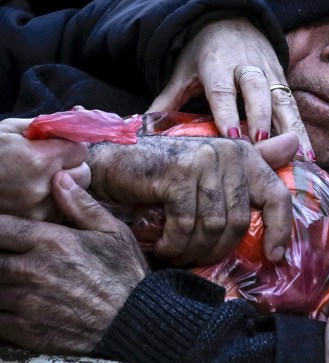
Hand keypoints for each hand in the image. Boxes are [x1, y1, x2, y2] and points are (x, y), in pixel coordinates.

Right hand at [0, 118, 89, 220]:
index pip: (81, 150)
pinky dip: (53, 203)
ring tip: (38, 180)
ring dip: (65, 186)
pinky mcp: (35, 225)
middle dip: (71, 166)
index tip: (56, 147)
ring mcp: (40, 211)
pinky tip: (32, 196)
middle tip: (49, 164)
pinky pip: (60, 211)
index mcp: (39, 159)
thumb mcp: (9, 130)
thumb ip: (47, 125)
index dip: (69, 146)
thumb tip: (79, 113)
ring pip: (75, 195)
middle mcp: (44, 187)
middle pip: (84, 174)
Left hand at [0, 171, 148, 353]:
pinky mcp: (25, 331)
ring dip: (1, 279)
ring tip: (16, 276)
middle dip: (0, 253)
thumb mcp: (113, 232)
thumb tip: (59, 178)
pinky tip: (15, 301)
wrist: (134, 321)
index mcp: (53, 242)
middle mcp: (34, 270)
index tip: (5, 229)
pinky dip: (0, 308)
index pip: (1, 227)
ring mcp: (27, 302)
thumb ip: (82, 206)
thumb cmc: (126, 274)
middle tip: (12, 254)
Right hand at [88, 134, 296, 264]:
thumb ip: (254, 162)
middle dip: (216, 250)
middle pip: (238, 222)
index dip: (281, 229)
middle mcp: (229, 153)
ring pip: (212, 226)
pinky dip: (174, 244)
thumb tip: (295, 145)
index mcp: (244, 155)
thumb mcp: (212, 171)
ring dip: (193, 250)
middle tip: (196, 258)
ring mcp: (204, 161)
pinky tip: (162, 246)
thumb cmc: (166, 172)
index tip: (274, 256)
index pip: (277, 195)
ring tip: (177, 254)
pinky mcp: (178, 173)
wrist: (116, 163)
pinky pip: (185, 225)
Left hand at [148, 18, 313, 160]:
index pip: (222, 90)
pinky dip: (302, 131)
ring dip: (290, 129)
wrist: (230, 20)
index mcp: (217, 63)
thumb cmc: (203, 53)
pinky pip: (294, 107)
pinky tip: (309, 154)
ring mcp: (269, 72)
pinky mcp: (284, 80)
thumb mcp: (183, 72)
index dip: (228, 113)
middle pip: (256, 91)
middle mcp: (247, 66)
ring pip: (282, 100)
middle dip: (261, 118)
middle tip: (262, 145)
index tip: (233, 138)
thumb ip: (167, 100)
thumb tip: (144, 129)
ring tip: (298, 157)